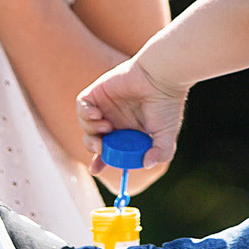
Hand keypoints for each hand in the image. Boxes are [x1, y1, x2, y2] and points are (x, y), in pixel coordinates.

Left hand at [76, 56, 187, 176]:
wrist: (162, 79)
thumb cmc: (167, 105)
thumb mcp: (166, 135)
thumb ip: (160, 153)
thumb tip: (146, 164)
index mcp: (127, 133)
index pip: (108, 151)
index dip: (99, 161)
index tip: (95, 170)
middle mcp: (115, 120)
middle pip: (93, 139)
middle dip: (93, 147)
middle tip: (101, 147)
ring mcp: (105, 106)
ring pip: (86, 125)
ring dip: (91, 130)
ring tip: (107, 126)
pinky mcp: (98, 92)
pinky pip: (82, 106)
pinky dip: (85, 113)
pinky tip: (97, 114)